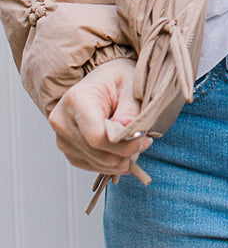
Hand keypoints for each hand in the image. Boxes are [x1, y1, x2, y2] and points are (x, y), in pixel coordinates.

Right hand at [48, 58, 151, 185]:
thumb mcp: (131, 86)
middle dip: (127, 152)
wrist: (103, 82)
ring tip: (134, 141)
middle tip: (145, 140)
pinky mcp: (69, 151)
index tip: (145, 138)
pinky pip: (94, 167)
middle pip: (99, 153)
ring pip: (99, 163)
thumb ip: (131, 112)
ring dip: (122, 159)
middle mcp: (62, 121)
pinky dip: (113, 162)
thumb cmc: (118, 80)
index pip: (97, 137)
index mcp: (76, 100)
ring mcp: (62, 138)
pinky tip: (122, 148)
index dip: (124, 144)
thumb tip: (130, 137)